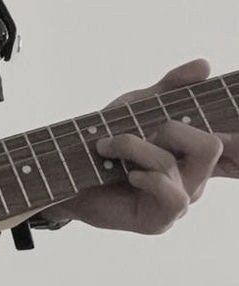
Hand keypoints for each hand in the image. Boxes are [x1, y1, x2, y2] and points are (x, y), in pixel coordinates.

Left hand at [41, 58, 225, 233]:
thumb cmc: (104, 141)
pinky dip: (145, 176)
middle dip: (170, 128)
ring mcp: (178, 200)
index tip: (220, 132)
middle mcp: (195, 177)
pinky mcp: (160, 220)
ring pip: (173, 163)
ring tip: (108, 147)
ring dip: (134, 147)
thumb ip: (170, 87)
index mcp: (195, 151)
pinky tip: (126, 174)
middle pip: (212, 145)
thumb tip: (204, 65)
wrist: (65, 174)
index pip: (237, 149)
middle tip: (141, 131)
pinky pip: (171, 195)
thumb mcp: (136, 105)